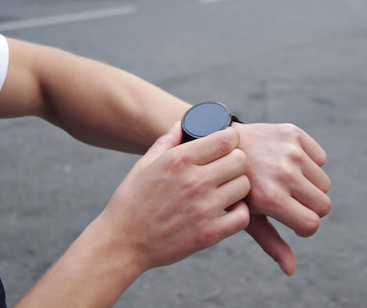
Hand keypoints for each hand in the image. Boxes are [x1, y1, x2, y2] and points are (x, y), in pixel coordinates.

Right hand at [98, 122, 250, 271]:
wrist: (122, 242)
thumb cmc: (132, 201)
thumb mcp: (145, 164)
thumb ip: (167, 141)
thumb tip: (181, 124)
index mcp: (179, 160)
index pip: (226, 139)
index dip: (231, 139)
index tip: (227, 145)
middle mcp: (194, 181)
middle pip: (240, 160)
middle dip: (236, 161)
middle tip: (226, 169)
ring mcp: (204, 208)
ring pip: (244, 186)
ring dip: (237, 186)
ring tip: (225, 189)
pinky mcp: (209, 233)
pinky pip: (243, 215)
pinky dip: (239, 212)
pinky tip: (227, 210)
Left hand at [233, 122, 330, 275]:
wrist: (218, 143)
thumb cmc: (232, 186)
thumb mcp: (246, 215)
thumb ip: (270, 242)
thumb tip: (290, 270)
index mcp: (271, 198)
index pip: (312, 224)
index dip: (304, 227)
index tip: (293, 221)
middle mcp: (284, 173)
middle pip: (324, 205)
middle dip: (310, 207)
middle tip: (290, 201)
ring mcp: (290, 151)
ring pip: (324, 183)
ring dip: (310, 185)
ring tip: (285, 180)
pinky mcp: (294, 133)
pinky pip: (321, 158)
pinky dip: (309, 162)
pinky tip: (287, 161)